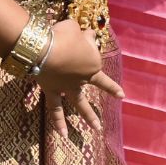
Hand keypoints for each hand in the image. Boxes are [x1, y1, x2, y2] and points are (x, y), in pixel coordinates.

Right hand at [33, 18, 121, 136]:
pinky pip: (56, 109)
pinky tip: (64, 135)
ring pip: (81, 103)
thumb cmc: (61, 36)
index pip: (94, 51)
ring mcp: (69, 87)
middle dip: (111, 89)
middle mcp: (84, 77)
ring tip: (97, 127)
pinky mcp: (53, 92)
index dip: (88, 41)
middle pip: (99, 83)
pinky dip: (59, 122)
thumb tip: (86, 36)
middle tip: (121, 95)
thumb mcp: (75, 29)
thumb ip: (81, 35)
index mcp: (93, 61)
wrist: (45, 50)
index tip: (82, 34)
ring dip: (89, 116)